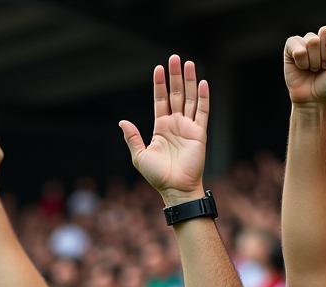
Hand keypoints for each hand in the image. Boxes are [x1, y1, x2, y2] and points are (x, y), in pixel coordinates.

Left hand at [120, 55, 208, 206]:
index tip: (158, 68)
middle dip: (175, 76)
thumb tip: (122, 122)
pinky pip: (203, 112)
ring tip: (188, 63)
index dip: (159, 84)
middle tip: (174, 58)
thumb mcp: (140, 156)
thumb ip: (132, 138)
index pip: (160, 100)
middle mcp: (176, 124)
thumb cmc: (158, 176)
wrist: (175, 189)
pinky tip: (202, 83)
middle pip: (176, 94)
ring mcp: (188, 128)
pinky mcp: (199, 134)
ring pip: (190, 99)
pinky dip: (203, 97)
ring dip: (189, 81)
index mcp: (161, 128)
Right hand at [283, 26, 325, 106]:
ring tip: (313, 69)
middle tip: (323, 67)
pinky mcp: (292, 46)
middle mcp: (322, 38)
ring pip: (312, 41)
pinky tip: (302, 67)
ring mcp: (306, 41)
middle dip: (325, 55)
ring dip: (314, 61)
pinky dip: (301, 61)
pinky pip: (296, 46)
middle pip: (325, 32)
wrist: (313, 100)